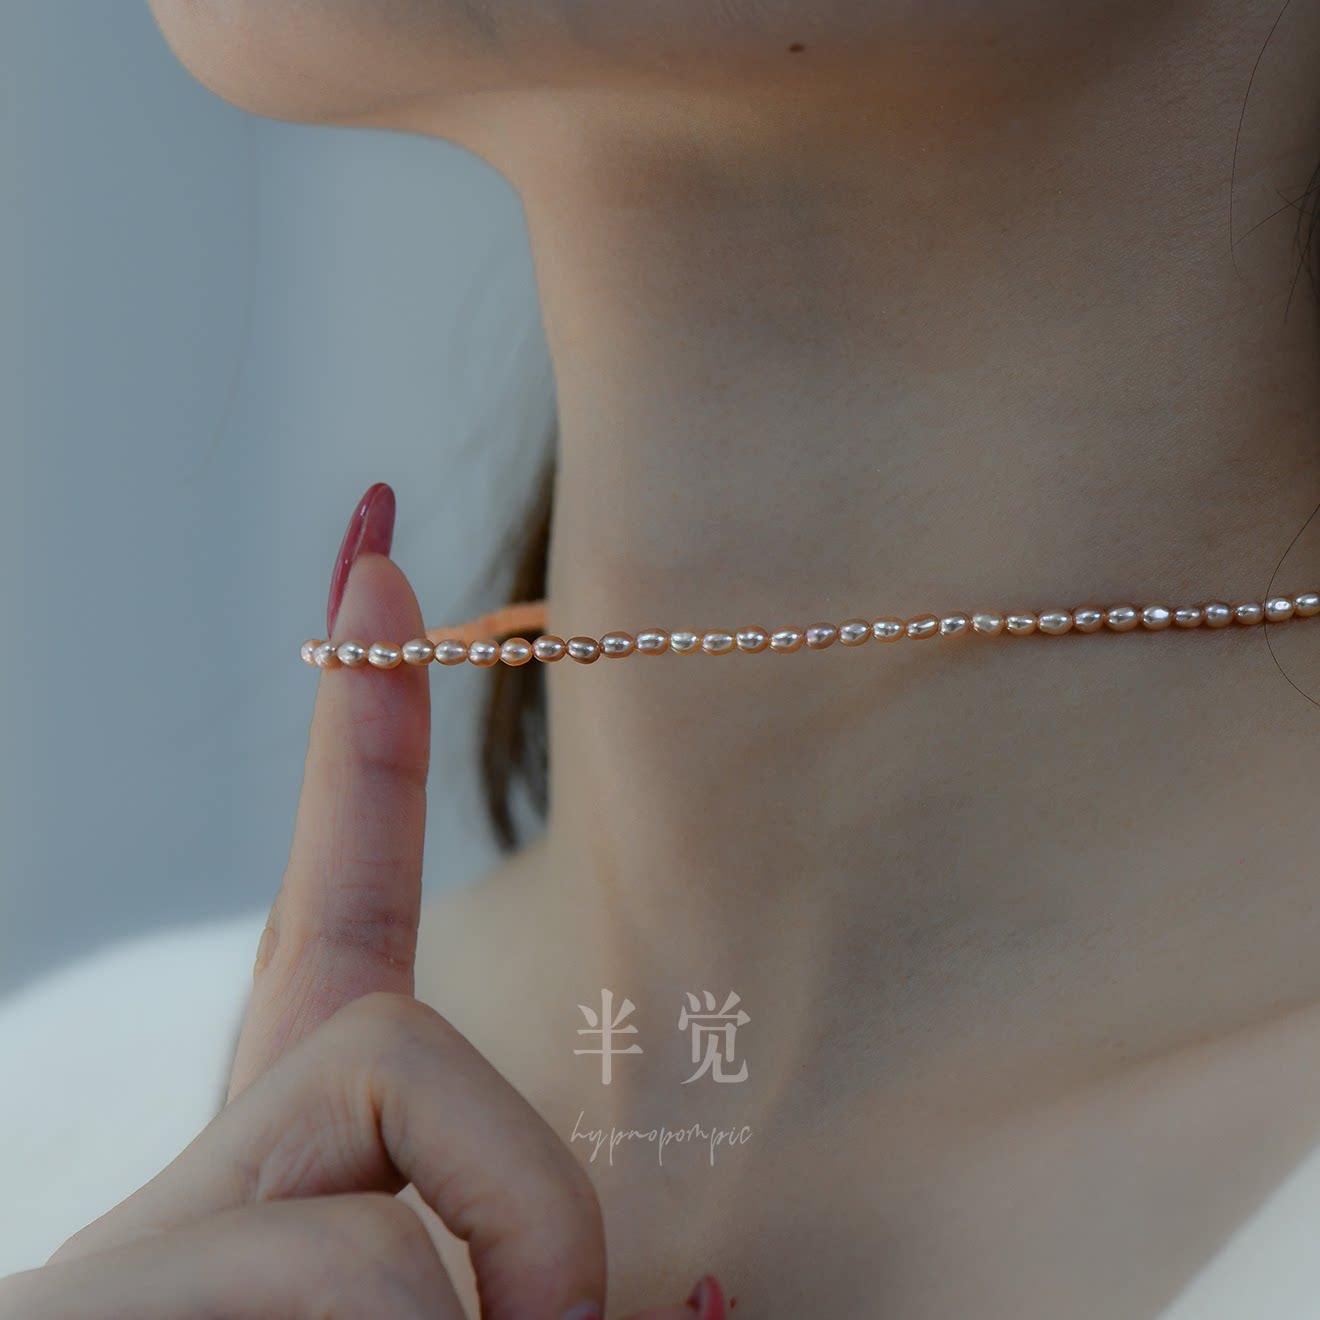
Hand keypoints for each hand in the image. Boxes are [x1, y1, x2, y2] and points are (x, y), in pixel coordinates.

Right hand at [0, 484, 716, 1319]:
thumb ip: (566, 1287)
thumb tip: (717, 1296)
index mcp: (295, 1150)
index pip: (332, 886)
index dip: (354, 721)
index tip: (376, 553)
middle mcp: (203, 1160)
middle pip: (408, 1048)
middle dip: (528, 1227)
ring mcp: (142, 1242)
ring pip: (395, 1237)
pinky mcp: (115, 1299)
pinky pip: (370, 1309)